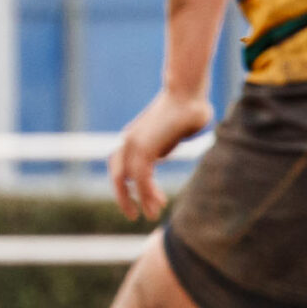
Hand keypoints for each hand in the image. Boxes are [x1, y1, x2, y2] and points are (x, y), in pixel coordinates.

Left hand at [110, 90, 213, 220]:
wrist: (188, 92)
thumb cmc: (189, 107)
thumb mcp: (173, 132)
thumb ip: (165, 145)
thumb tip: (165, 153)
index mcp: (133, 137)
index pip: (121, 167)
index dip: (130, 185)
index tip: (148, 197)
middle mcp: (128, 141)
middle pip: (117, 175)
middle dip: (124, 197)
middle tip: (134, 214)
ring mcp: (133, 144)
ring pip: (130, 181)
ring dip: (141, 199)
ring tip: (151, 215)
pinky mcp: (144, 149)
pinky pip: (142, 179)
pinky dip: (148, 194)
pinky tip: (157, 205)